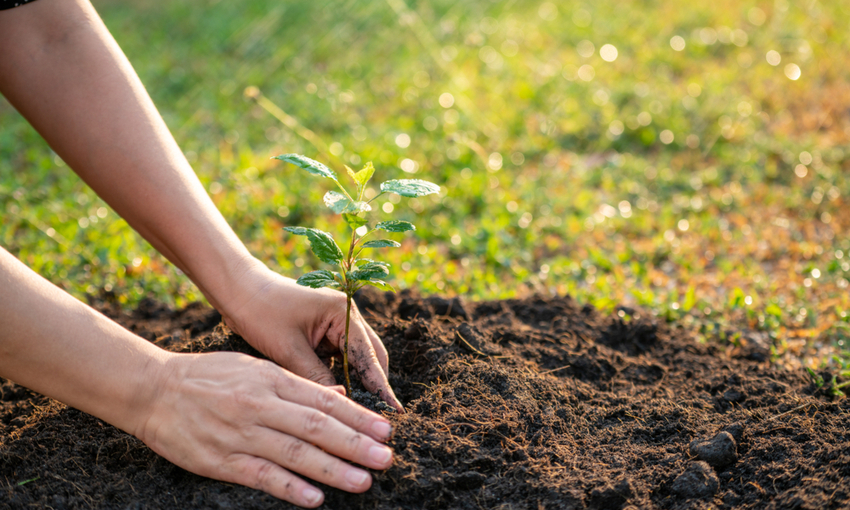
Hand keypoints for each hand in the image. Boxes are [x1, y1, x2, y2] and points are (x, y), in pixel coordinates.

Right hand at [139, 351, 394, 507]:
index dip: (357, 417)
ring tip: (363, 480)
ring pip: (295, 453)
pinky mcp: (221, 460)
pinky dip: (290, 487)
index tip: (385, 430)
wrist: (153, 390)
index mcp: (272, 380)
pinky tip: (315, 498)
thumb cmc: (209, 376)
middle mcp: (260, 406)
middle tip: (386, 457)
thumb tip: (337, 396)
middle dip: (355, 444)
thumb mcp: (255, 367)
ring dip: (333, 469)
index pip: (324, 400)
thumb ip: (295, 384)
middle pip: (317, 427)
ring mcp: (241, 434)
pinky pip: (262, 476)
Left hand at [219, 263, 402, 411]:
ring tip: (357, 411)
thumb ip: (317, 378)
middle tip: (378, 415)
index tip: (394, 411)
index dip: (380, 385)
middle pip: (370, 356)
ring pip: (355, 359)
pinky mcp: (324, 332)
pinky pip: (338, 358)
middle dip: (373, 384)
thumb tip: (341, 406)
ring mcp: (336, 323)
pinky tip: (334, 395)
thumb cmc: (261, 314)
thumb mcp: (288, 350)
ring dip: (354, 381)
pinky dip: (337, 375)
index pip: (368, 356)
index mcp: (343, 312)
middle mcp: (346, 315)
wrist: (239, 291)